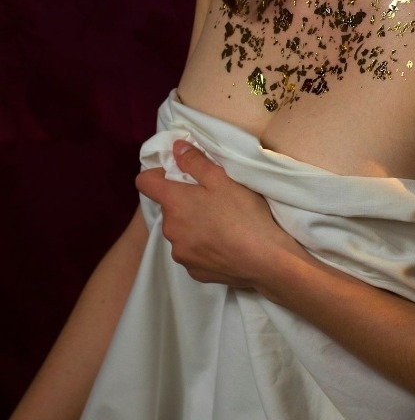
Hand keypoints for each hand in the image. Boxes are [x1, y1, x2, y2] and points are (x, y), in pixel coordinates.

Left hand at [135, 142, 287, 289]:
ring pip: (180, 232)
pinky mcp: (194, 271)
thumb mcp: (222, 179)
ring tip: (222, 226)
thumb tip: (176, 148)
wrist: (264, 259)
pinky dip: (203, 248)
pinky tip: (225, 246)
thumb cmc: (243, 214)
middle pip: (169, 209)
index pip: (145, 182)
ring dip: (193, 227)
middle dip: (185, 203)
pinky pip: (192, 254)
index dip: (157, 174)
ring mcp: (181, 253)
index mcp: (174, 203)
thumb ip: (195, 162)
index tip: (178, 175)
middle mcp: (170, 230)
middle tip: (213, 201)